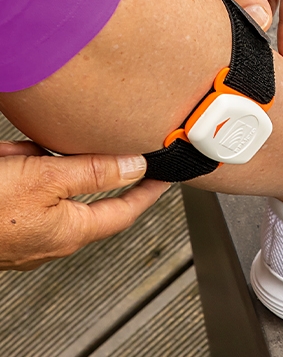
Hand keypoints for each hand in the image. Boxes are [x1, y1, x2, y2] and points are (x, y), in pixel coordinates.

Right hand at [0, 141, 170, 270]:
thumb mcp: (45, 179)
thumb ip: (93, 172)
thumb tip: (135, 167)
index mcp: (70, 232)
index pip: (125, 212)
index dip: (148, 192)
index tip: (163, 177)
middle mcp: (49, 240)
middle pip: (79, 193)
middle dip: (70, 165)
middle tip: (60, 147)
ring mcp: (22, 236)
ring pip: (43, 186)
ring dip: (31, 163)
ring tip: (13, 158)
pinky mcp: (0, 226)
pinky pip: (17, 191)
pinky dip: (13, 169)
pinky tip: (0, 162)